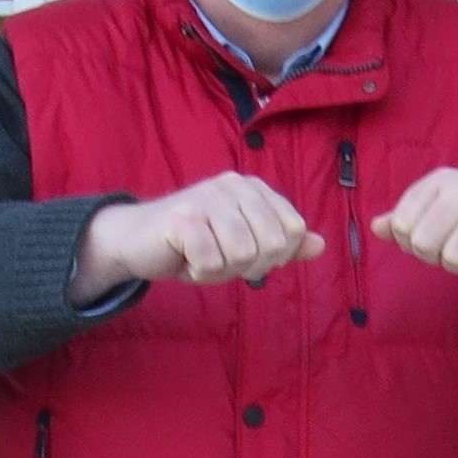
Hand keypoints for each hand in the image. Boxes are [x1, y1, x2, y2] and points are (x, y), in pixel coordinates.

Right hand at [76, 174, 325, 293]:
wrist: (137, 241)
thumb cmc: (195, 243)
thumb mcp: (245, 245)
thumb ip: (283, 244)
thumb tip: (320, 244)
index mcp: (253, 188)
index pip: (292, 230)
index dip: (274, 255)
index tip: (245, 253)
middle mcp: (233, 185)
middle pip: (272, 245)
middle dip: (248, 265)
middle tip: (219, 257)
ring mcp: (208, 198)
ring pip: (243, 255)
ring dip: (221, 270)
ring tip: (201, 256)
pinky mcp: (183, 218)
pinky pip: (212, 262)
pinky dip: (199, 272)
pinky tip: (185, 258)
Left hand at [372, 169, 457, 279]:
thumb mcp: (443, 200)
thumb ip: (408, 214)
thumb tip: (376, 227)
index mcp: (442, 180)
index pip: (403, 222)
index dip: (409, 240)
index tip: (429, 235)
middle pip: (423, 244)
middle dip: (434, 256)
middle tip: (452, 247)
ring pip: (452, 260)